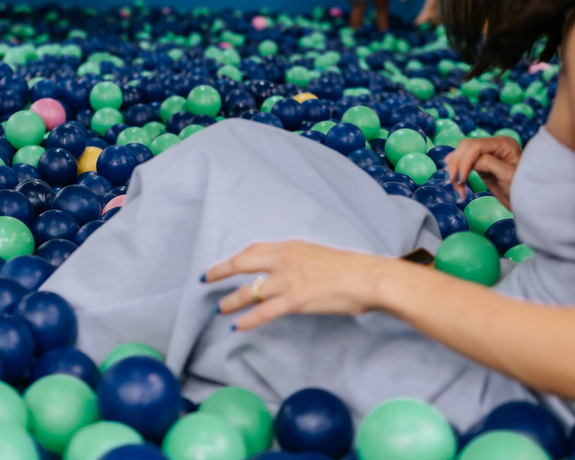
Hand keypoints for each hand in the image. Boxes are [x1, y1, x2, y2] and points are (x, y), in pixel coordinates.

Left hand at [204, 240, 388, 330]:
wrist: (369, 278)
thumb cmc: (351, 269)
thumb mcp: (319, 255)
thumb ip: (300, 261)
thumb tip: (288, 272)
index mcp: (292, 247)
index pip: (255, 249)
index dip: (235, 257)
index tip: (223, 263)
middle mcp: (285, 260)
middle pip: (244, 262)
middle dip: (221, 271)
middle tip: (206, 280)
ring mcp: (289, 280)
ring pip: (250, 290)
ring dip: (232, 300)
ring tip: (221, 309)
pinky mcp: (296, 300)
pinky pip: (264, 311)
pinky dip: (248, 319)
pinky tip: (238, 326)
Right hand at [444, 136, 521, 206]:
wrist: (529, 204)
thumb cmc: (525, 190)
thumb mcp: (509, 176)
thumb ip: (490, 164)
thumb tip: (472, 162)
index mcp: (503, 144)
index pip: (475, 146)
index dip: (464, 161)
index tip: (460, 179)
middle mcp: (493, 145)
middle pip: (465, 147)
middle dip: (456, 164)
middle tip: (452, 182)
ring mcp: (487, 154)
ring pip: (461, 154)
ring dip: (454, 170)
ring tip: (456, 187)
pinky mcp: (481, 164)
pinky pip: (464, 164)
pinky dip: (458, 174)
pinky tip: (456, 184)